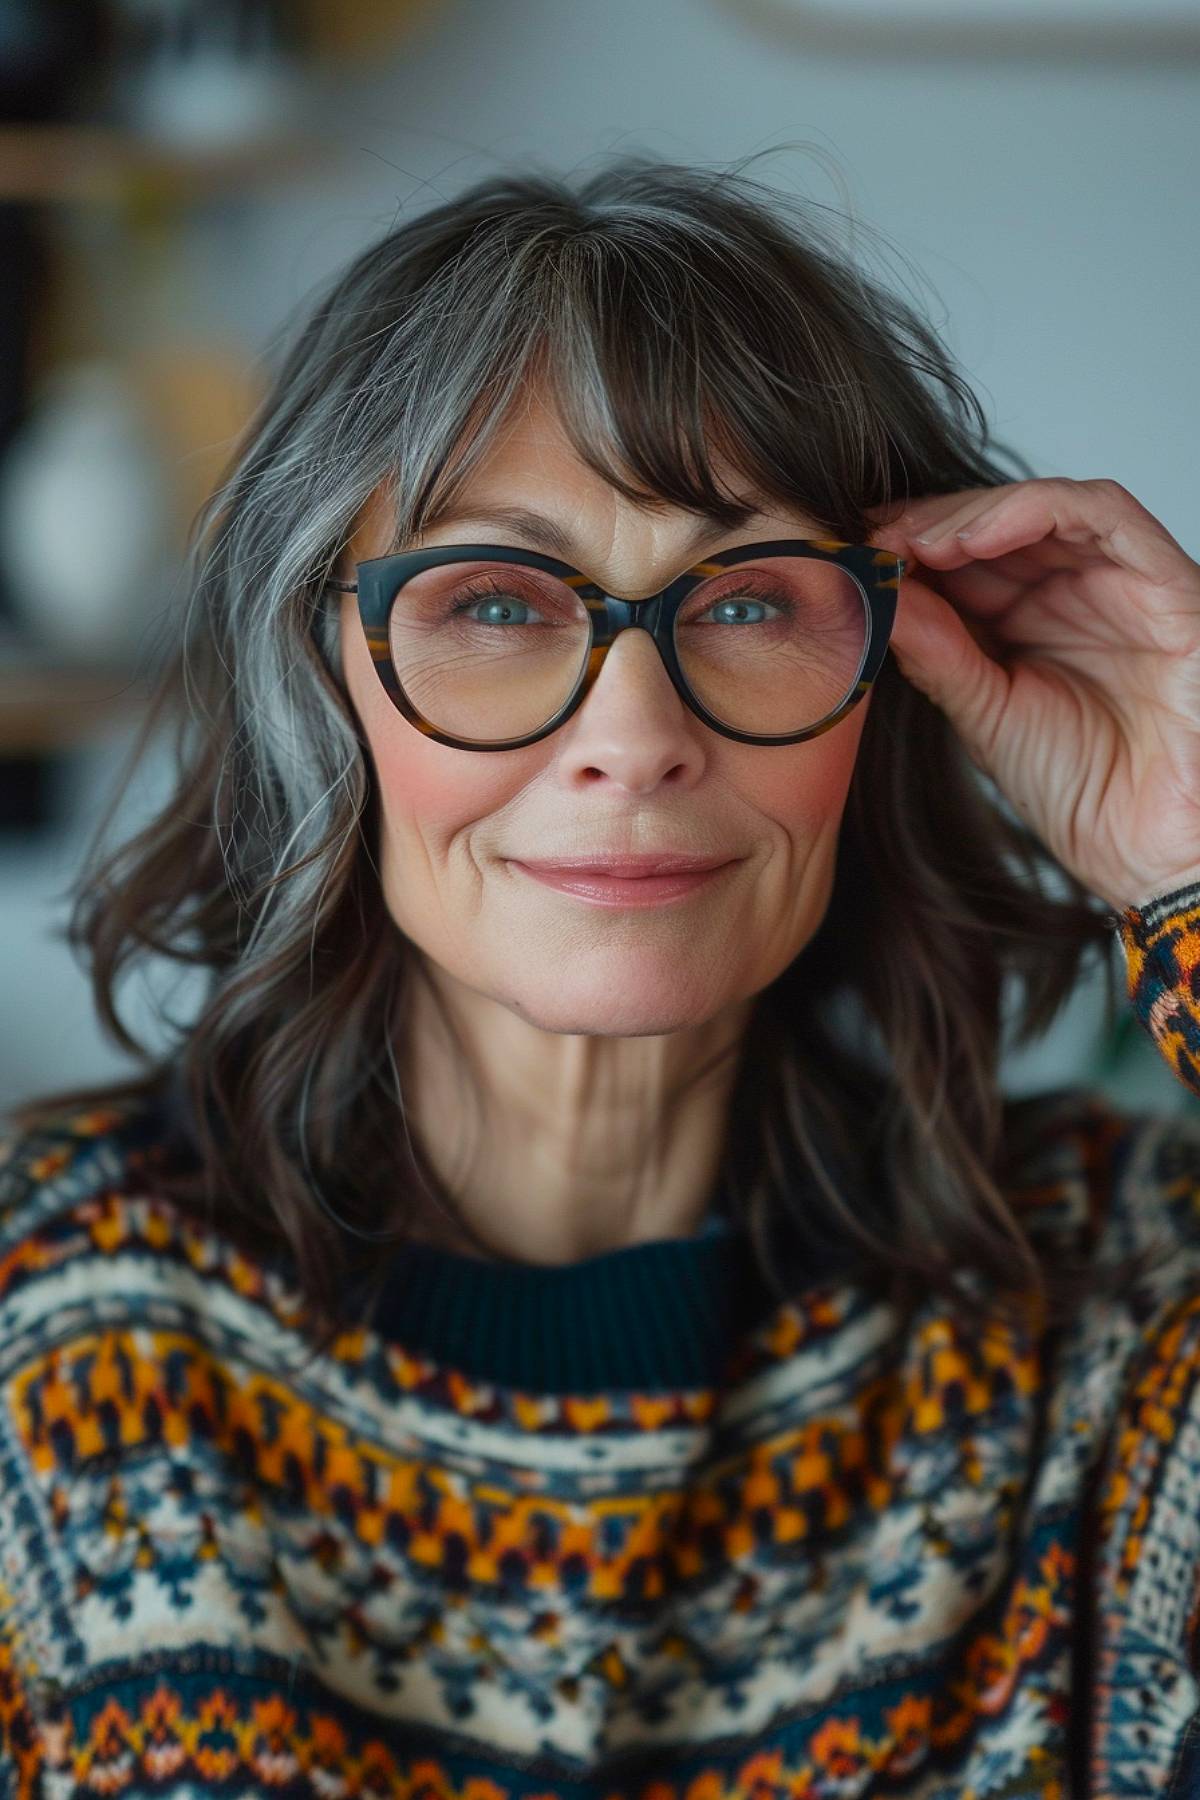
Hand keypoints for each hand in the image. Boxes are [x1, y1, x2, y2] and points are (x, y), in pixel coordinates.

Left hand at [865, 478, 1199, 913]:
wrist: (1145, 847)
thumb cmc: (1079, 790)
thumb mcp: (983, 713)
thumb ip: (935, 651)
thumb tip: (878, 592)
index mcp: (1026, 622)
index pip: (963, 558)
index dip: (905, 546)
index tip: (850, 553)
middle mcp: (1073, 592)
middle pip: (996, 522)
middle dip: (928, 524)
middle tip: (872, 539)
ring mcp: (1118, 581)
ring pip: (1043, 506)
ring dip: (970, 513)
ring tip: (915, 542)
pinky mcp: (1165, 580)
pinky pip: (1102, 514)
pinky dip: (1034, 508)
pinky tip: (972, 537)